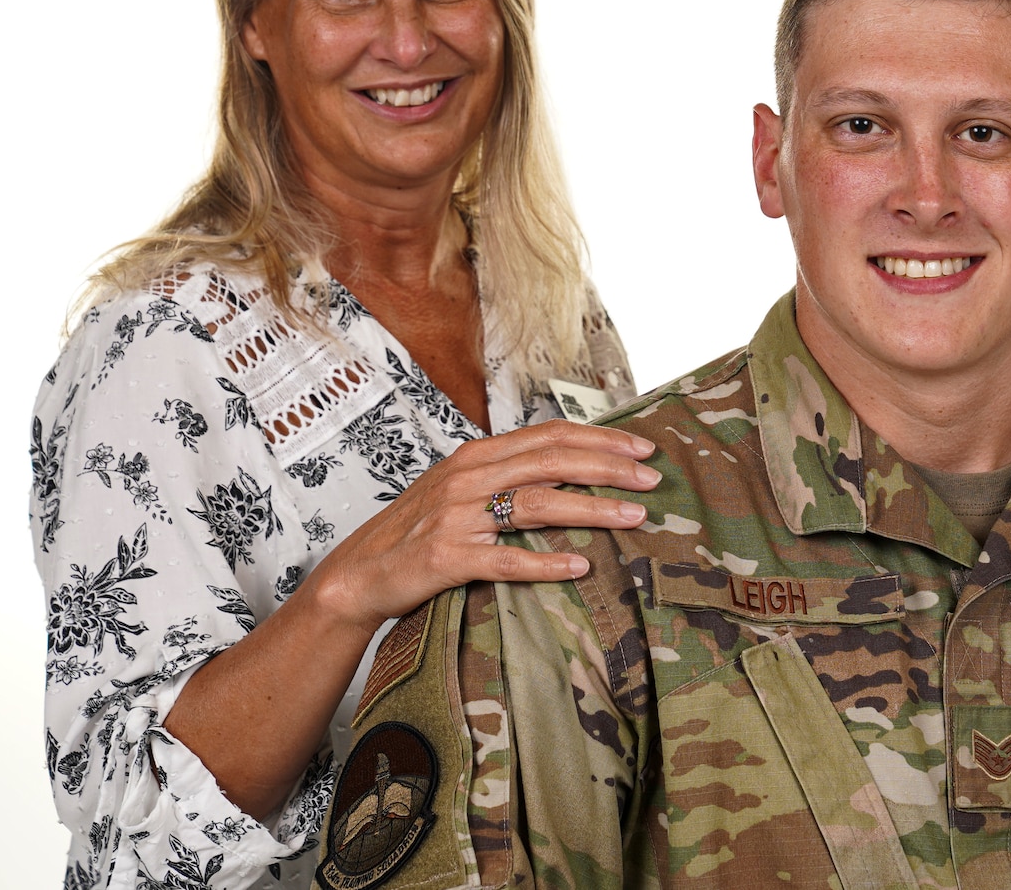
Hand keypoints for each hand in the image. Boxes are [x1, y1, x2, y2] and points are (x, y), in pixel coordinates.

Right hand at [305, 418, 659, 632]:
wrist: (358, 575)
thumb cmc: (418, 532)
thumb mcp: (463, 491)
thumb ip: (509, 476)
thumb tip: (573, 470)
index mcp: (478, 456)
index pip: (550, 435)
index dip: (601, 438)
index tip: (643, 448)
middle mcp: (469, 477)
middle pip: (553, 461)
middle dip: (610, 467)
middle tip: (653, 479)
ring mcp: (457, 516)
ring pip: (538, 504)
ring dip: (592, 510)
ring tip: (633, 518)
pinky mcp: (447, 557)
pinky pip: (505, 559)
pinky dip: (544, 564)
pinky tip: (578, 568)